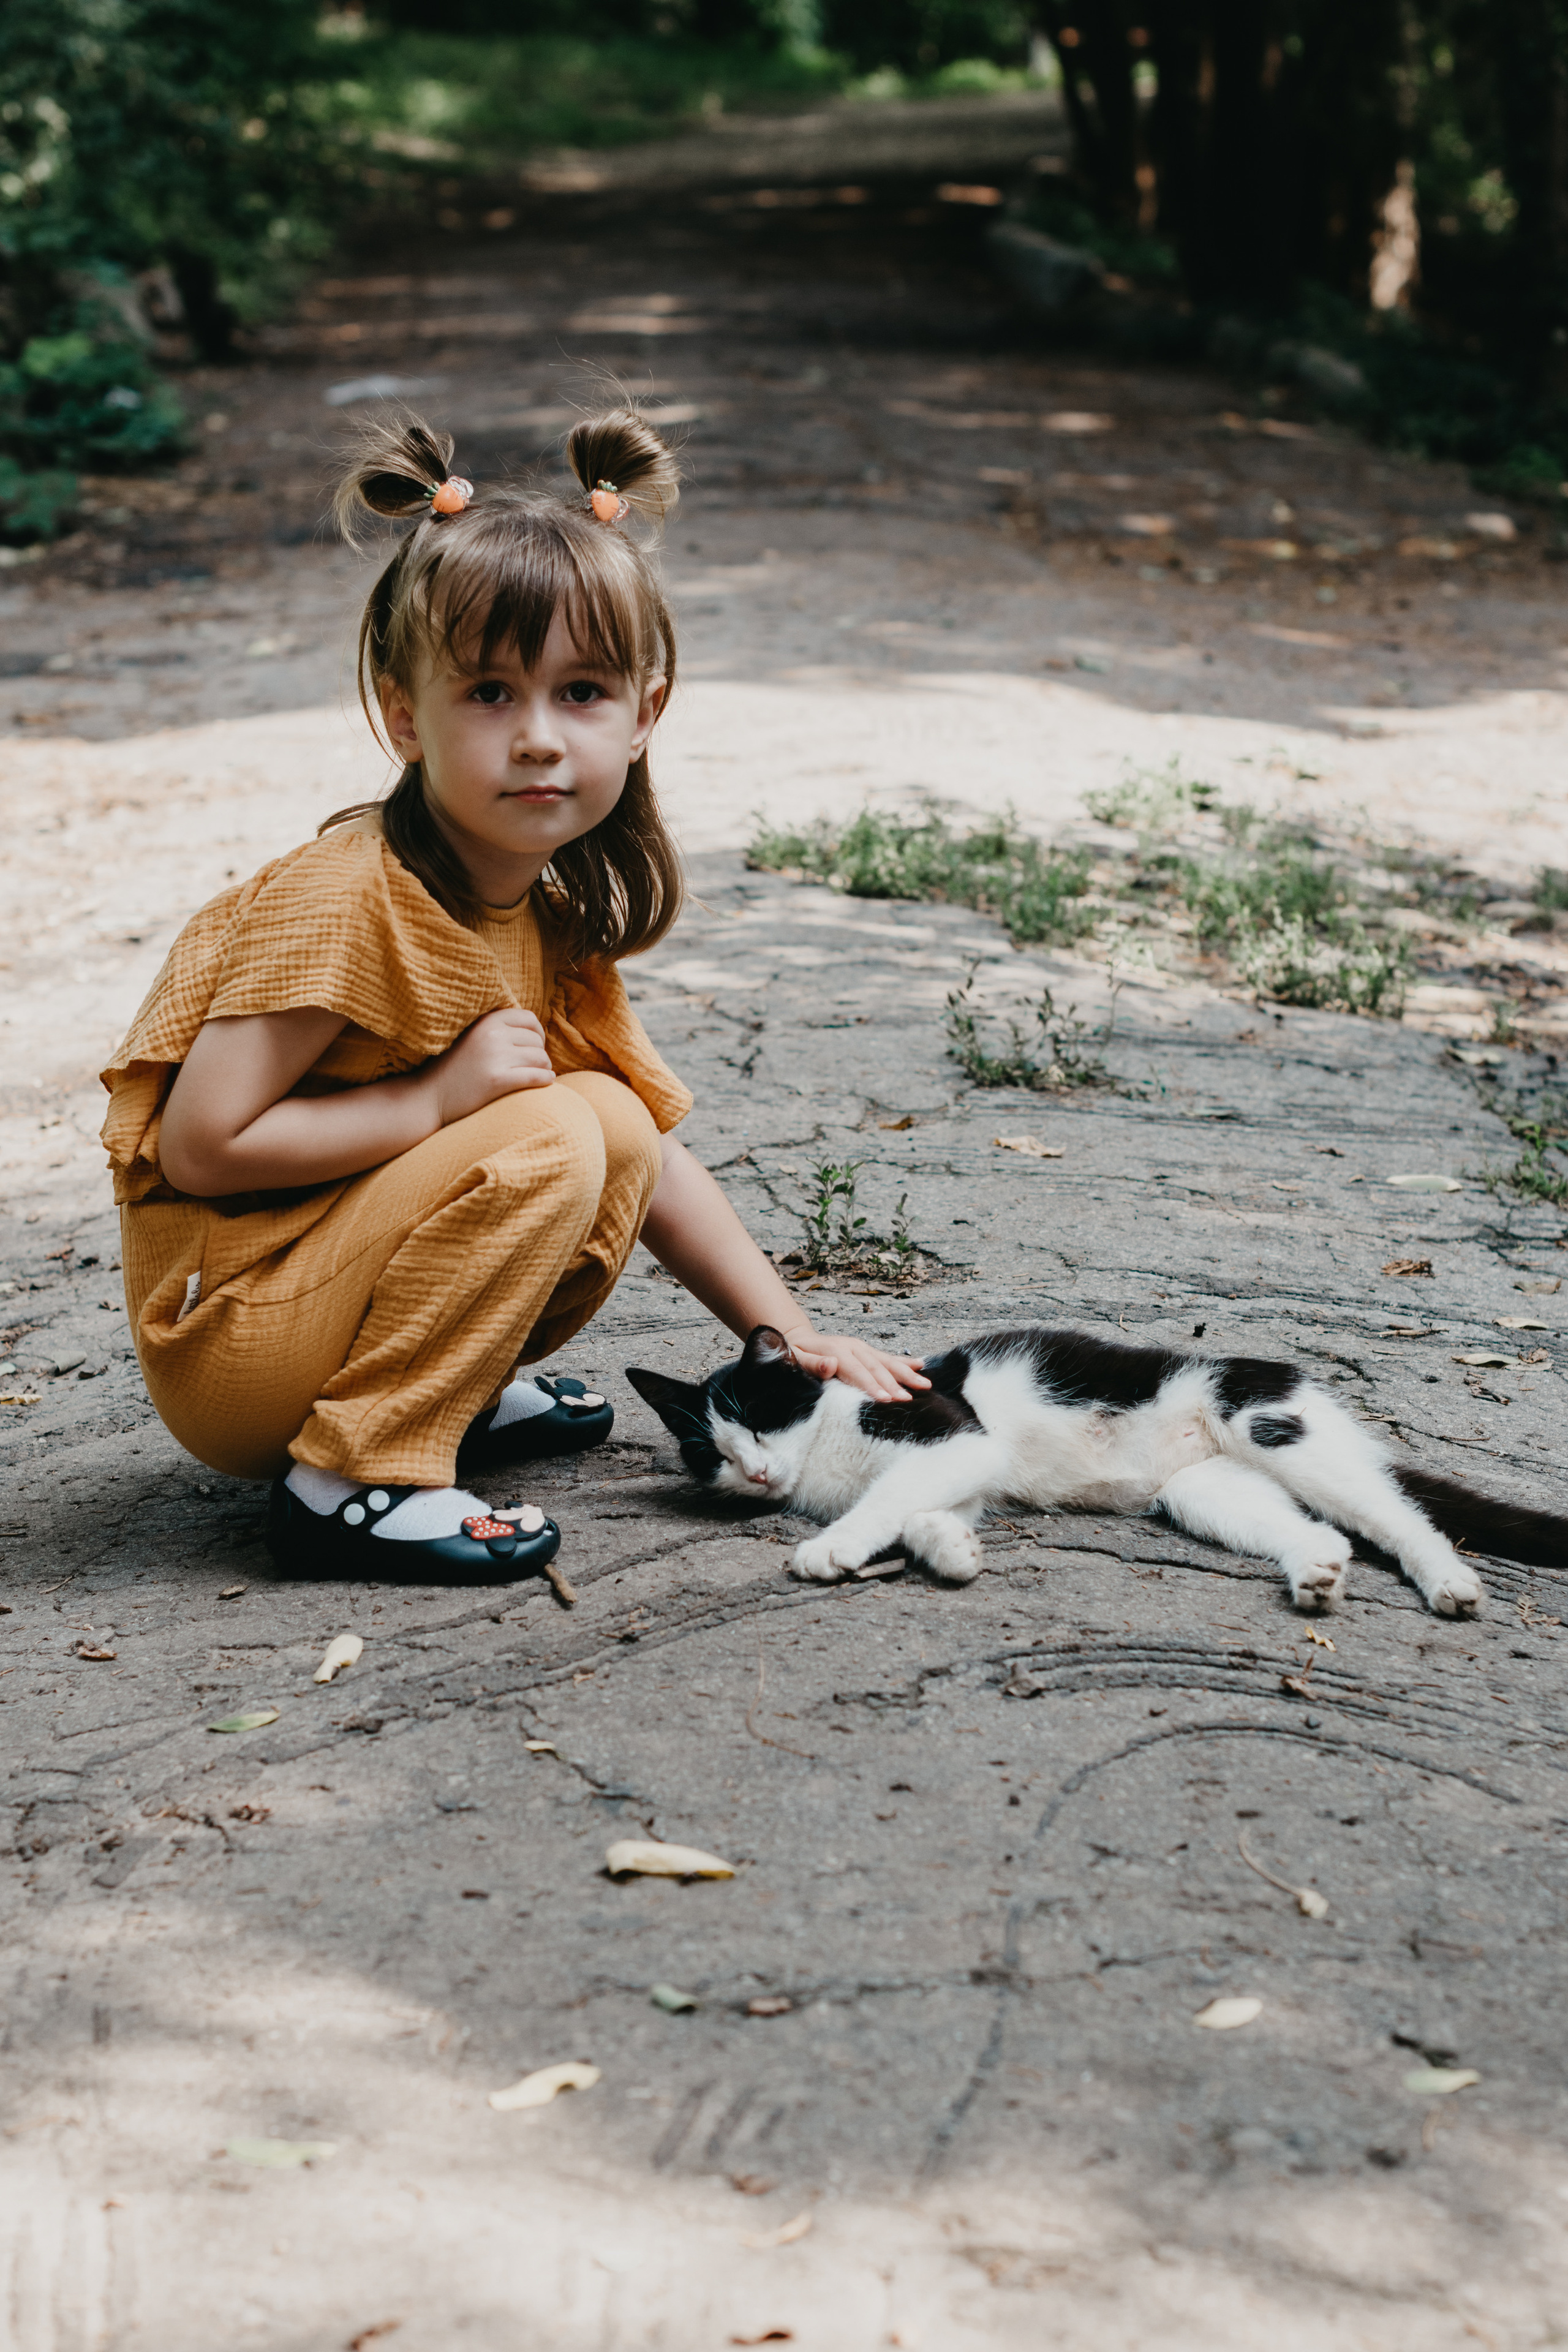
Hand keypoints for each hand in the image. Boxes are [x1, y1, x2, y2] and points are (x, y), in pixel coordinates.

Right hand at [429, 1007, 553, 1125]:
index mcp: (487, 1020)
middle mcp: (492, 1035)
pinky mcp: (497, 1080)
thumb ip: (497, 1028)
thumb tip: (534, 1027)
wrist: (430, 1096)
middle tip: (533, 1066)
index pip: (529, 1019)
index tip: (534, 1045)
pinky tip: (546, 1081)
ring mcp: (495, 1057)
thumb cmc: (454, 1068)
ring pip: (541, 1058)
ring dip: (544, 1067)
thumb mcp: (473, 1036)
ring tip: (539, 1074)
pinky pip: (536, 1076)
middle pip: (537, 1041)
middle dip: (540, 1053)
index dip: (538, 1033)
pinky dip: (545, 1079)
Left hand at [778, 1325, 930, 1401]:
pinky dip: (904, 1362)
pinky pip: (887, 1357)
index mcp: (836, 1351)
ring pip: (886, 1362)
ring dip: (906, 1374)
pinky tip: (921, 1366)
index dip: (871, 1385)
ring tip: (925, 1385)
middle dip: (893, 1384)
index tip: (885, 1399)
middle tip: (907, 1400)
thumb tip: (831, 1365)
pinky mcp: (866, 1351)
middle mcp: (852, 1347)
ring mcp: (861, 1348)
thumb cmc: (794, 1355)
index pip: (857, 1371)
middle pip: (876, 1368)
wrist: (795, 1339)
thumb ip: (812, 1364)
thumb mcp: (794, 1359)